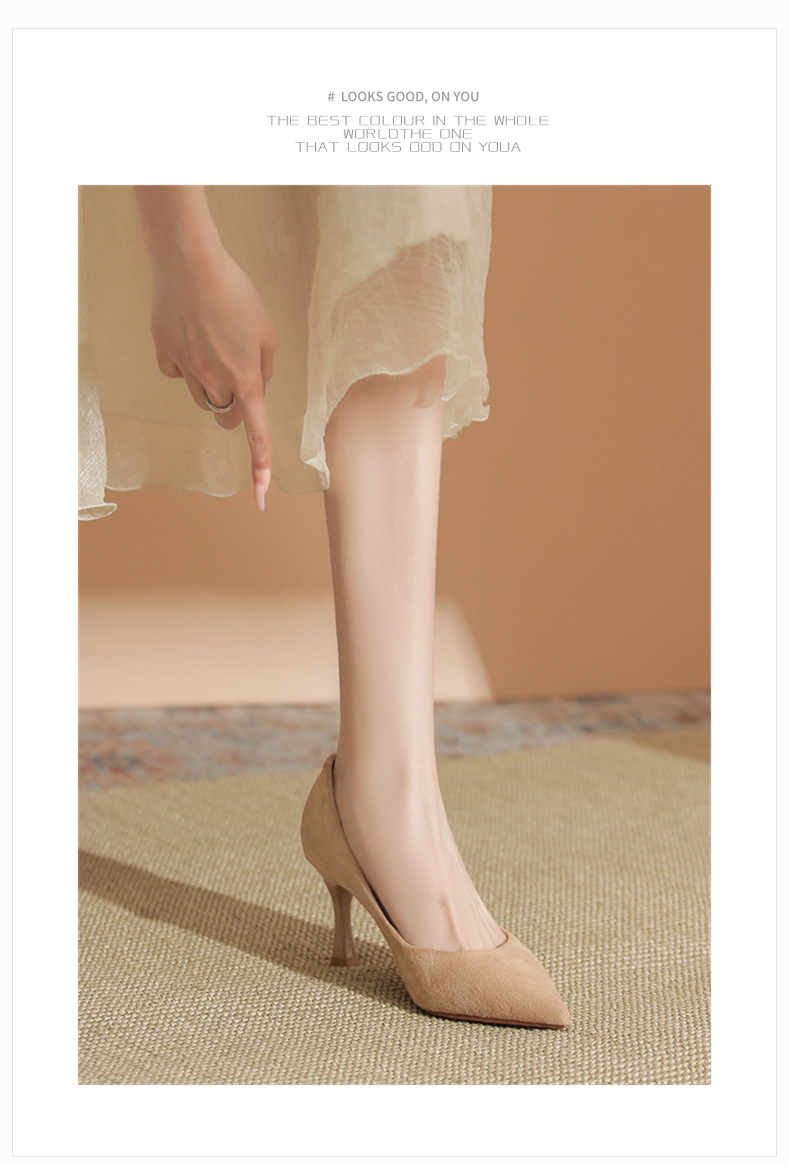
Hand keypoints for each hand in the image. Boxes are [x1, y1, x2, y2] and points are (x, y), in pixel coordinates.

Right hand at [149, 241, 277, 511]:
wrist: (190, 265)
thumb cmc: (235, 293)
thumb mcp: (267, 331)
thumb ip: (265, 366)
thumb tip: (253, 387)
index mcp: (247, 378)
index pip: (257, 433)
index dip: (261, 467)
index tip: (261, 498)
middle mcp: (216, 382)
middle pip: (226, 416)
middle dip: (235, 407)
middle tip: (238, 376)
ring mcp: (187, 371)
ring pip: (202, 396)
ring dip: (212, 383)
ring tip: (214, 341)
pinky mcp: (165, 356)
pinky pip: (178, 372)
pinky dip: (185, 362)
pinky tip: (188, 334)